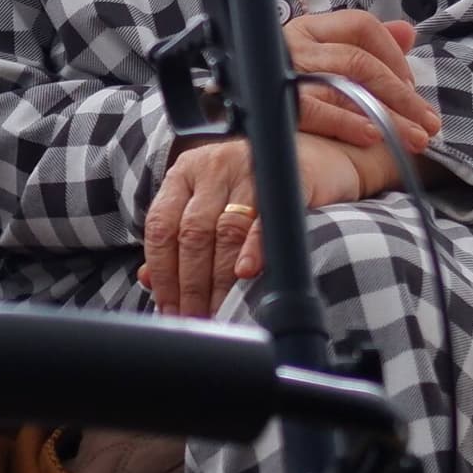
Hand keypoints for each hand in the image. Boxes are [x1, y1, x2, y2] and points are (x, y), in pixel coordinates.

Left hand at [141, 127, 413, 316]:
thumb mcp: (213, 203)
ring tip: (217, 312)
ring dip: (217, 280)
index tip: (167, 307)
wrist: (323, 154)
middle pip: (192, 234)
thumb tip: (148, 279)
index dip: (162, 271)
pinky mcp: (285, 178)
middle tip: (192, 318)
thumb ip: (180, 237)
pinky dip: (253, 249)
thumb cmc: (259, 184)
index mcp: (187, 172)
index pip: (161, 226)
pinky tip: (246, 274)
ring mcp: (248, 169)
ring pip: (224, 232)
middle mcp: (212, 168)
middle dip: (189, 285)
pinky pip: (265, 218)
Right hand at [283, 11, 438, 168]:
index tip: (412, 86)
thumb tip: (409, 31)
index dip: (394, 54)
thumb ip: (367, 46)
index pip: (361, 26)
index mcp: (309, 29)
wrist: (221, 117)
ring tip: (413, 136)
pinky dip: (346, 122)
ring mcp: (281, 71)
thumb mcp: (322, 58)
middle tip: (429, 123)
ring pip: (345, 83)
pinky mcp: (270, 101)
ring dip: (388, 112)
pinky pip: (314, 109)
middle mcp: (294, 44)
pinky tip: (371, 135)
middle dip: (402, 94)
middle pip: (360, 60)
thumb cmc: (281, 88)